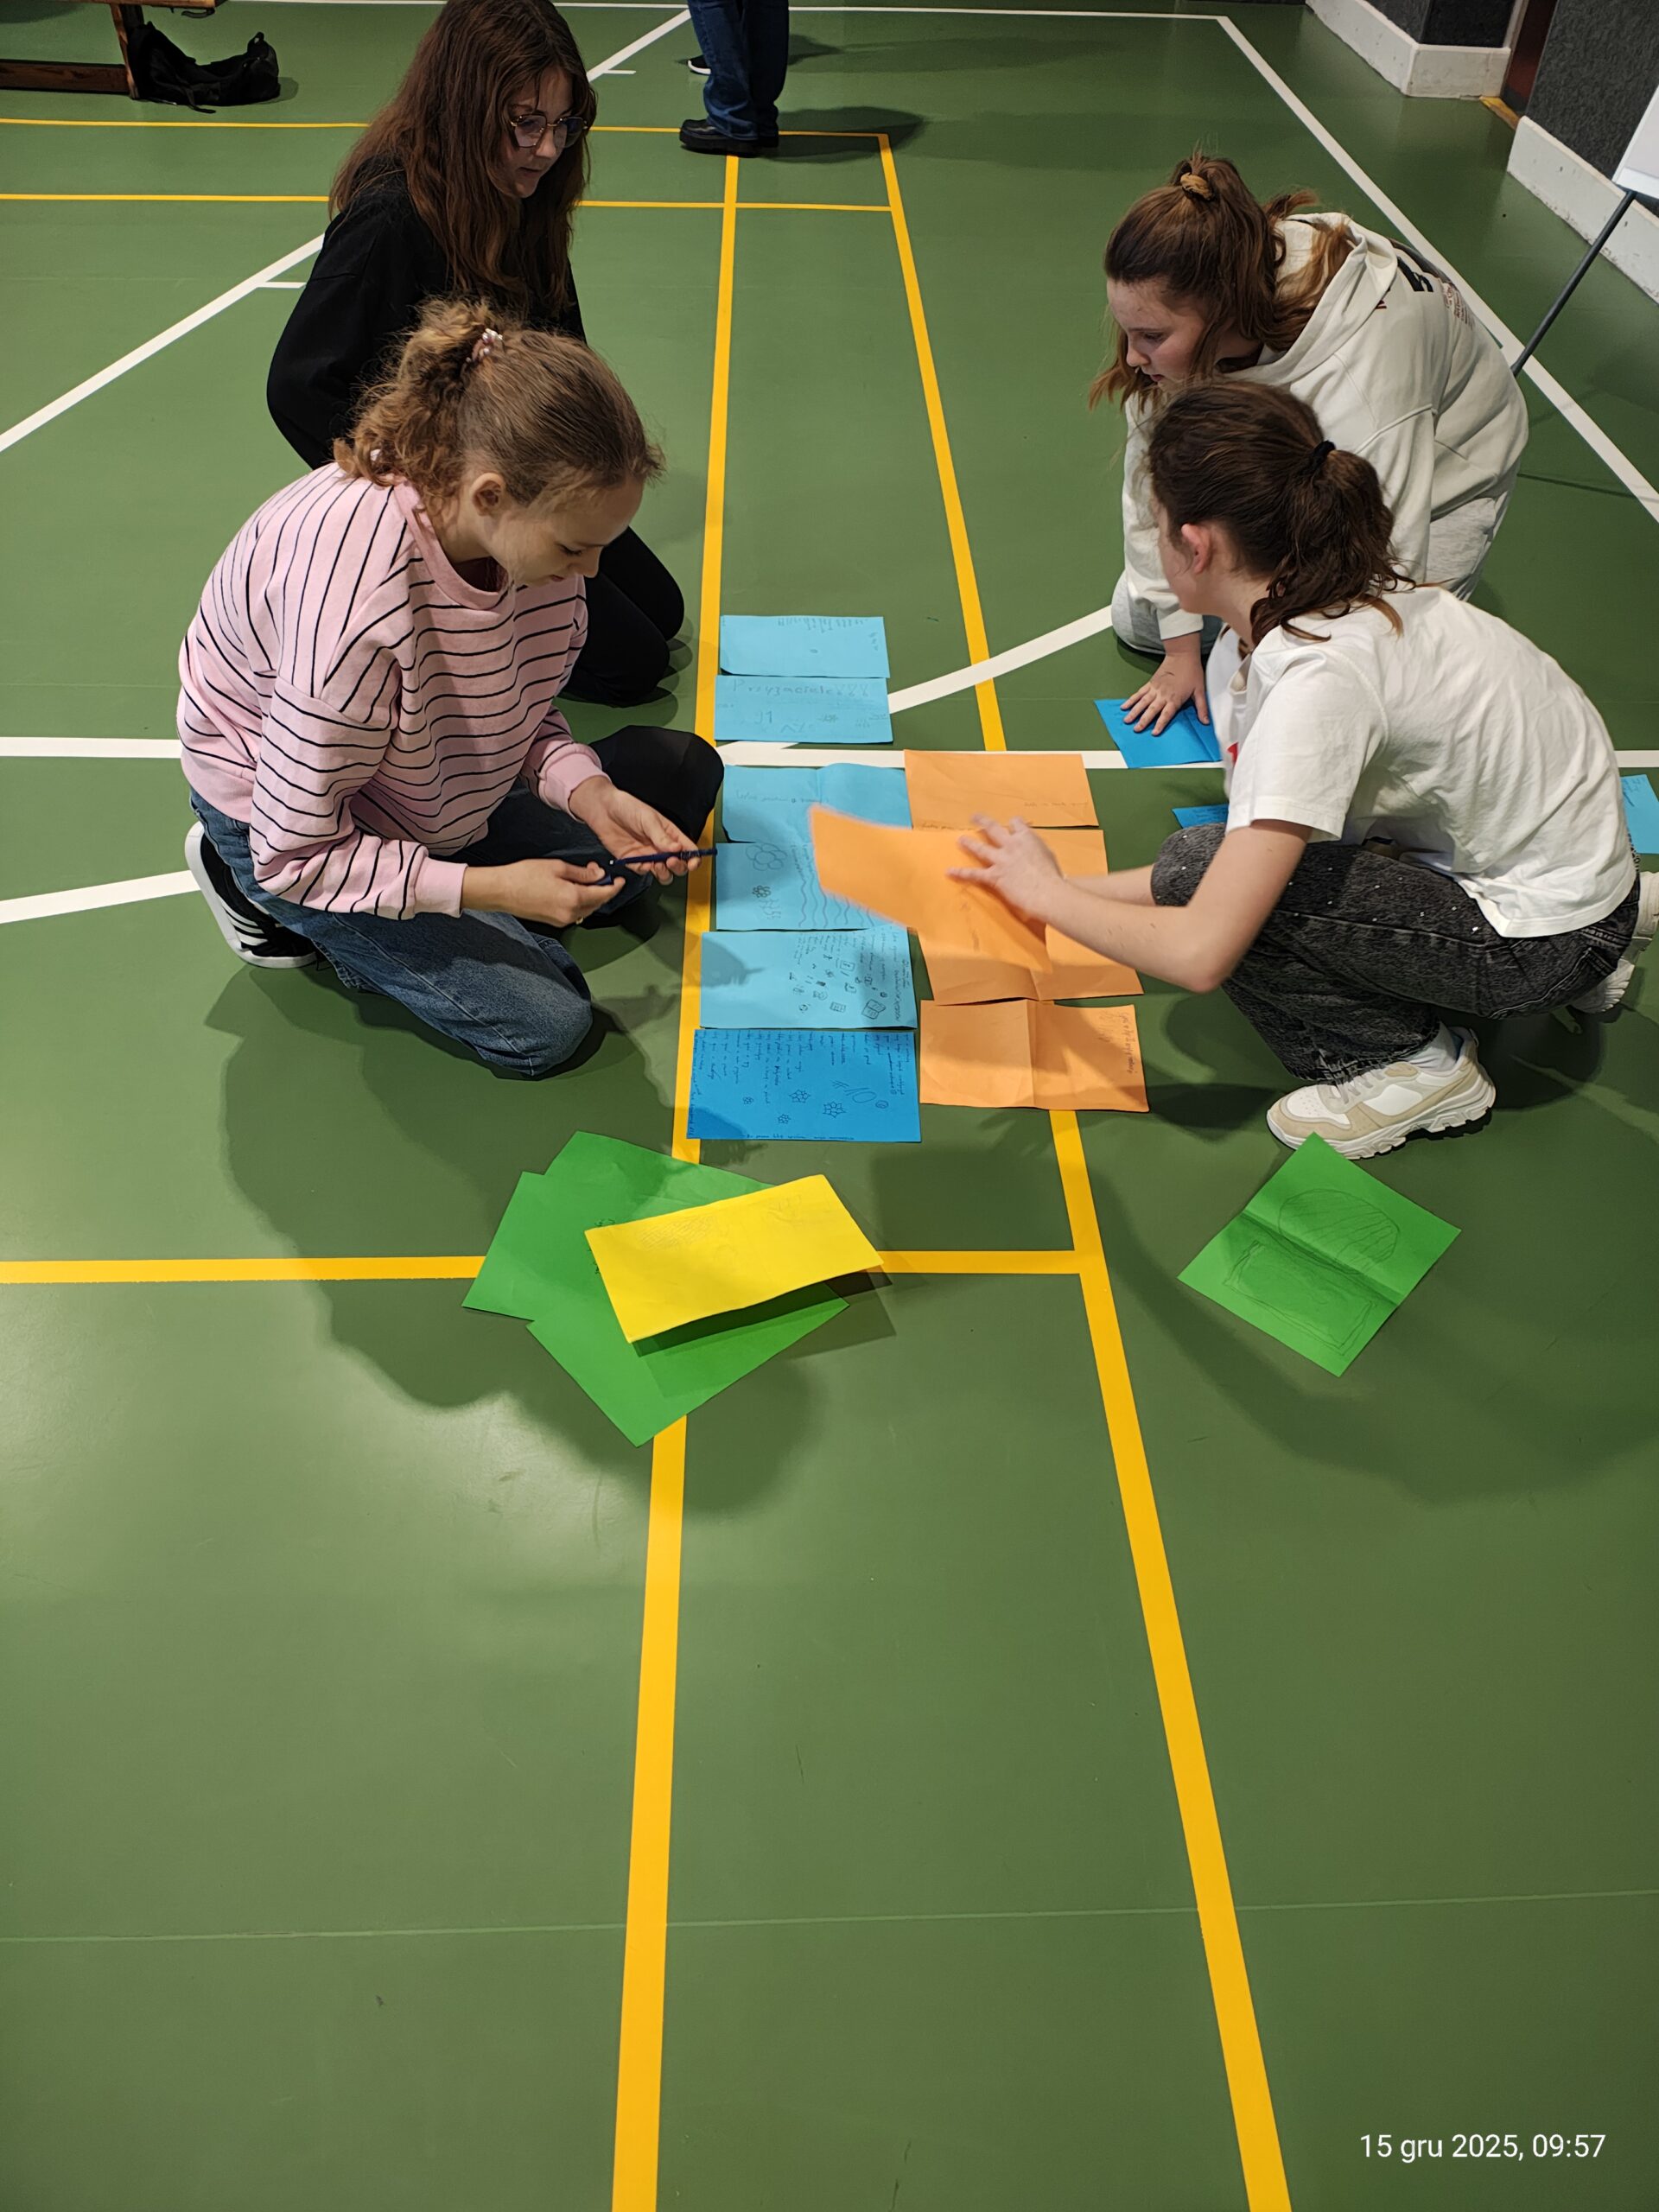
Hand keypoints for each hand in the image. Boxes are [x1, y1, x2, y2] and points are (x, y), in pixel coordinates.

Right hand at [461, 857, 617, 927]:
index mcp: (574, 898)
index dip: (615, 886)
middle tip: (595, 871)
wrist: (501, 891)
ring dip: (590, 895)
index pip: (604, 894)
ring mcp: (562, 920)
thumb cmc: (524, 876)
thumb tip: (599, 876)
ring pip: (587, 908)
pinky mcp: (555, 921)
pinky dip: (579, 901)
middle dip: (601, 888)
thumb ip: (582, 874)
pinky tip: (572, 889)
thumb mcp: (558, 867)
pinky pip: (575, 912)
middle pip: (597, 902)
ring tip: (581, 878)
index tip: (620, 879)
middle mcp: (570, 913)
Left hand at [567, 776, 702, 886]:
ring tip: (659, 865)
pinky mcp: (633, 861)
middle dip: (679, 866)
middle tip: (671, 860)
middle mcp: (661, 847)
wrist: (603, 810)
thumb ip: (662, 836)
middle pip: (679, 865)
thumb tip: (677, 849)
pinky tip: (644, 864)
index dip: (694, 858)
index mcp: (670, 834)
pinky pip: (644, 872)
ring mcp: (648, 855)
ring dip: (664, 873)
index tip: (693, 862)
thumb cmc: (627, 807)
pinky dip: (646, 871)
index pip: (688, 849)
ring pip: (663, 873)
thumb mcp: (648, 819)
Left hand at [949, 816, 1063, 917]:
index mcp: (1027, 838)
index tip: (1010, 825)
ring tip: (960, 839)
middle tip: (975, 817)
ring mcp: (1001, 860)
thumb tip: (1036, 855)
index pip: (1016, 823)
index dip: (1012, 824)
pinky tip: (949, 872)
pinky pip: (974, 874)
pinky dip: (961, 873)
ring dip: (969, 843)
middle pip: (994, 828)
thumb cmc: (1054, 877)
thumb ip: (1039, 851)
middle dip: (983, 821)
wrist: (1048, 892)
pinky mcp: (994, 876)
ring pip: (981, 848)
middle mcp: (1012, 845)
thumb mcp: (1049, 856)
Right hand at [1123, 635, 1208, 733]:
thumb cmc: (1192, 672)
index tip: (1154, 733)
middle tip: (1136, 730)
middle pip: (1151, 710)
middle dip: (1143, 720)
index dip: (1160, 724)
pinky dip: (1131, 700)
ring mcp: (1155, 689)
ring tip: (1126, 720)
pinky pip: (1139, 693)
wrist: (1182, 655)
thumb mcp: (1200, 690)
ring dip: (1134, 712)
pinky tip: (1124, 706)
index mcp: (1175, 699)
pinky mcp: (1150, 683)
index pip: (1166, 714)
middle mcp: (1163, 695)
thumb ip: (1201, 707)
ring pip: (1142, 702)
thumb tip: (1206, 722)